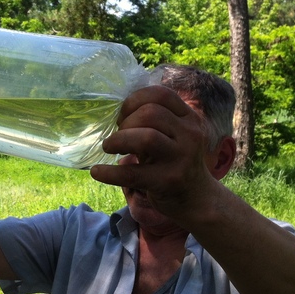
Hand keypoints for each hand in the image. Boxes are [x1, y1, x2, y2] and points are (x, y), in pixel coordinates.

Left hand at [90, 84, 230, 219]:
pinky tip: (97, 172)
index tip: (123, 114)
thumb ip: (154, 121)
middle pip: (151, 113)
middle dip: (126, 121)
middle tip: (117, 135)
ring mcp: (180, 159)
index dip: (135, 100)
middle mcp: (189, 136)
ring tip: (109, 147)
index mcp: (189, 119)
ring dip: (118, 140)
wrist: (197, 199)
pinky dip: (109, 172)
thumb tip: (115, 112)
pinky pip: (132, 174)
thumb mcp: (172, 136)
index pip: (162, 94)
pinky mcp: (167, 182)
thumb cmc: (175, 162)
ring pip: (146, 138)